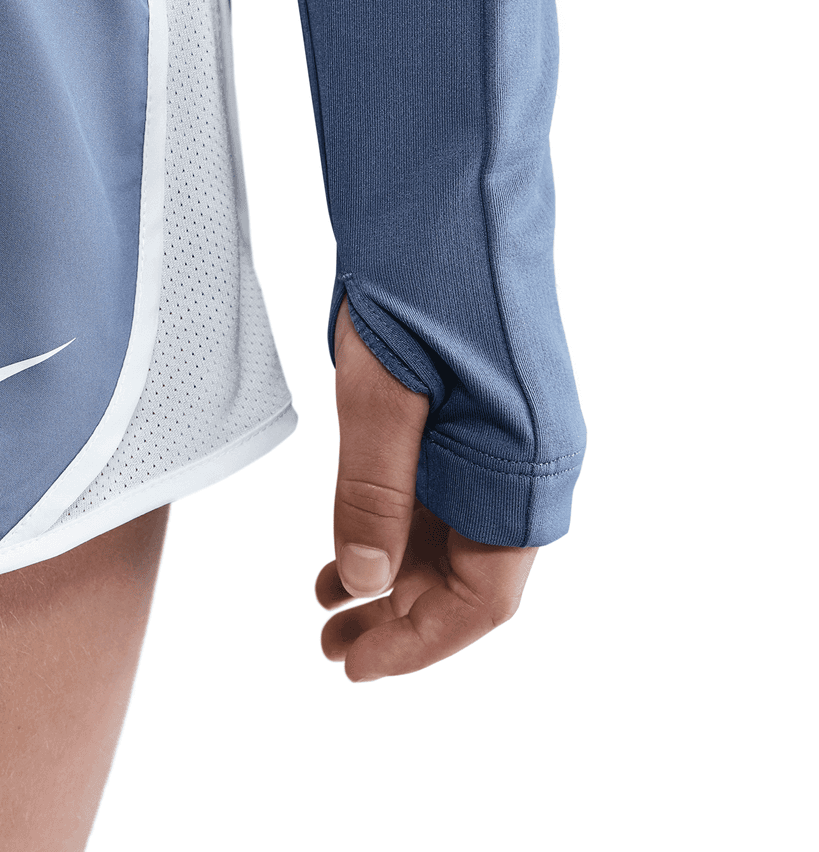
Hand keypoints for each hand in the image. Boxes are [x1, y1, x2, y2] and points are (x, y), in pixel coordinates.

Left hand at [316, 303, 534, 679]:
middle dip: (399, 621)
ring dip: (390, 580)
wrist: (445, 185)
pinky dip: (392, 532)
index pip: (483, 598)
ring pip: (450, 540)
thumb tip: (361, 583)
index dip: (418, 642)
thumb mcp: (380, 392)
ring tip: (324, 610)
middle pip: (469, 579)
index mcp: (523, 467)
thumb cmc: (421, 278)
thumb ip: (372, 492)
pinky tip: (340, 553)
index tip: (354, 666)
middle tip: (328, 648)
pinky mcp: (477, 412)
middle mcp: (527, 461)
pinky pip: (441, 497)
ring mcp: (505, 436)